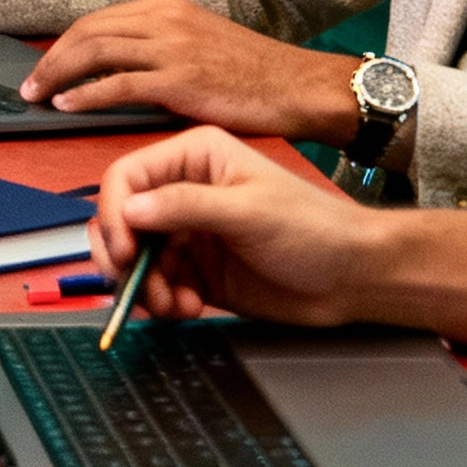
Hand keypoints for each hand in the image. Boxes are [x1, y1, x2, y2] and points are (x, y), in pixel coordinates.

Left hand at [20, 0, 375, 136]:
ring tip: (38, 96)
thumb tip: (115, 68)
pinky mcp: (181, 79)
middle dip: (51, 59)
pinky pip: (118, 84)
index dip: (64, 44)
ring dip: (58, 75)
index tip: (44, 66)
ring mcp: (173, 46)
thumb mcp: (199, 44)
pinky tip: (68, 106)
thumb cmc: (252, 74)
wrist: (296, 87)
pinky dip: (87, 95)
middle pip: (87, 31)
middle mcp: (166, 18)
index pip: (98, 20)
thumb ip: (159, 48)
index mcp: (168, 7)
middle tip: (29, 85)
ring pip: (95, 52)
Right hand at [90, 126, 412, 328]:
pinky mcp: (197, 272)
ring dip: (144, 287)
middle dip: (124, 257)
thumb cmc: (315, 228)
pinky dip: (163, 303)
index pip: (127, 177)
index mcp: (196, 158)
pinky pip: (158, 286)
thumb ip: (185, 207)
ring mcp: (189, 234)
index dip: (114, 213)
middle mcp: (185, 192)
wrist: (353, 277)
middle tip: (138, 284)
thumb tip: (128, 210)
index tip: (124, 250)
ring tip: (171, 305)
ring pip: (135, 260)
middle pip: (122, 221)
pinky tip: (189, 309)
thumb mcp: (249, 211)